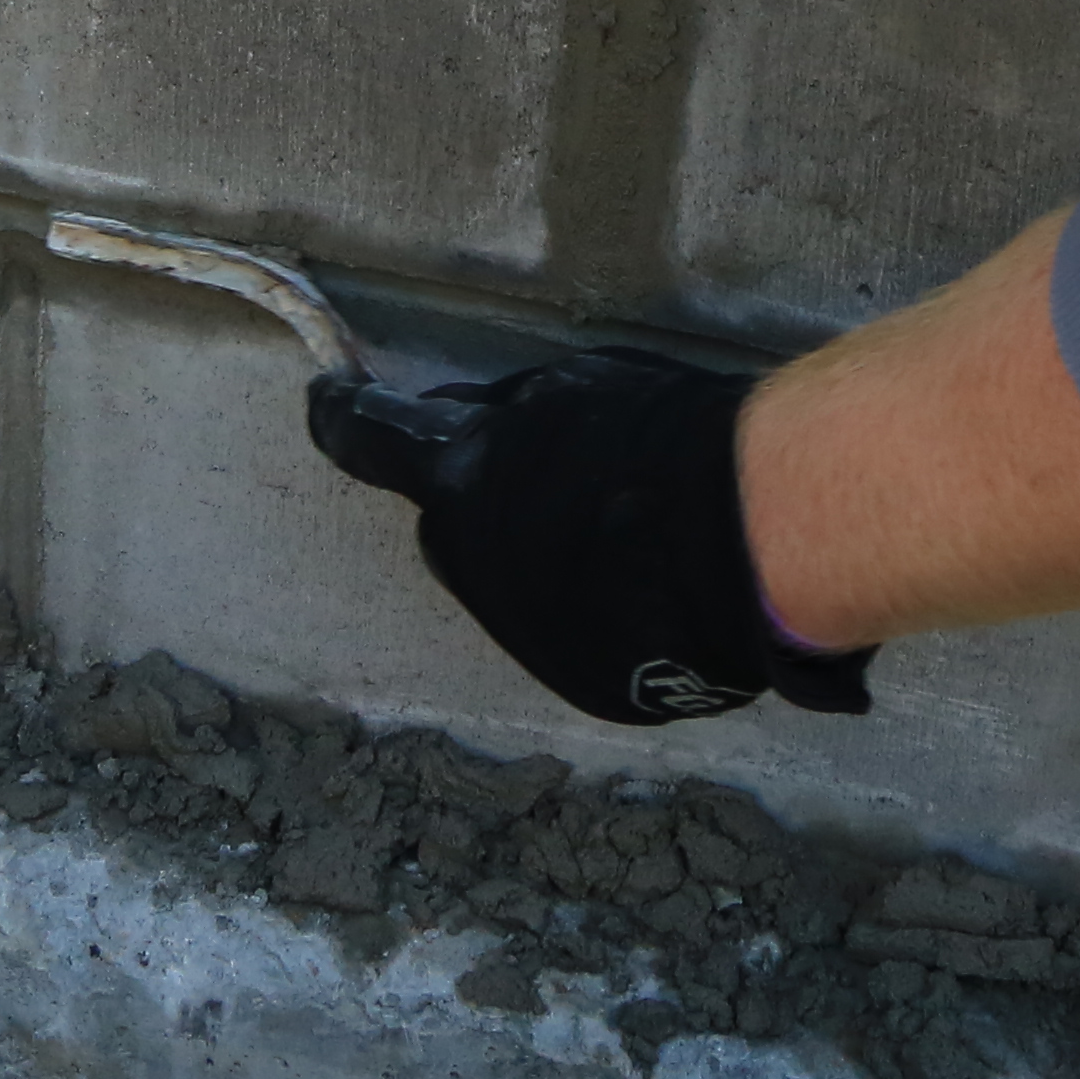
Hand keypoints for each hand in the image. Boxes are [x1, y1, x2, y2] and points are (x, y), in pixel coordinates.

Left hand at [305, 350, 875, 726]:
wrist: (752, 539)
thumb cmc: (668, 439)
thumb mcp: (572, 391)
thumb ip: (505, 417)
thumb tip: (467, 425)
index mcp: (460, 483)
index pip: (368, 443)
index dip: (343, 420)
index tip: (327, 405)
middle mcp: (473, 570)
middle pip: (454, 535)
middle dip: (486, 512)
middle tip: (558, 484)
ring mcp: (527, 639)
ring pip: (515, 595)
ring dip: (545, 569)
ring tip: (628, 540)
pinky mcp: (584, 688)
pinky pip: (573, 641)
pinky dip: (595, 618)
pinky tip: (654, 593)